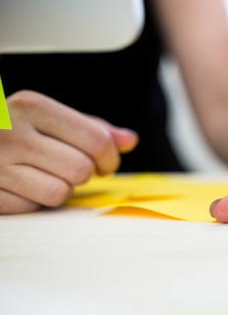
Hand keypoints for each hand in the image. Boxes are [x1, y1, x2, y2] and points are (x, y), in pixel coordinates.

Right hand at [0, 90, 137, 213]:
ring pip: (60, 193)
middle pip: (81, 170)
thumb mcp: (52, 119)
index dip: (109, 158)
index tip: (105, 163)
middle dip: (83, 174)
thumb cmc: (16, 129)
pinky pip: (33, 209)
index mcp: (32, 105)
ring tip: (43, 175)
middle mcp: (9, 131)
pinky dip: (35, 203)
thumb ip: (92, 129)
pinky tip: (22, 187)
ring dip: (60, 190)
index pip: (95, 140)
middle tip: (69, 168)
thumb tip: (129, 140)